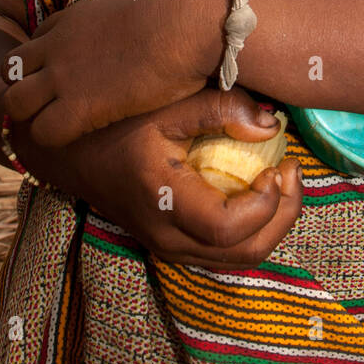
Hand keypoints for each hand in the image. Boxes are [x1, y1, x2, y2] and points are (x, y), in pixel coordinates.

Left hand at [0, 0, 210, 147]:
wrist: (190, 21)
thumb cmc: (182, 11)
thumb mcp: (137, 6)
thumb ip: (122, 21)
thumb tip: (146, 29)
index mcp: (72, 18)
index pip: (36, 44)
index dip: (47, 66)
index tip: (70, 80)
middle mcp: (57, 45)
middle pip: (11, 72)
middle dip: (27, 90)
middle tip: (57, 107)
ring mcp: (62, 75)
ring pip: (14, 103)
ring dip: (34, 116)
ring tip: (67, 127)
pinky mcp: (79, 106)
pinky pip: (43, 132)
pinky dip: (57, 139)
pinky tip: (86, 138)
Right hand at [15, 85, 303, 268]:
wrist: (73, 152)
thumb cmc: (121, 121)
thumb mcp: (167, 104)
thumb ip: (219, 108)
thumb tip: (271, 124)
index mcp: (162, 200)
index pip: (227, 230)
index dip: (265, 205)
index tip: (277, 165)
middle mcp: (166, 236)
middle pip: (243, 254)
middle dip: (282, 216)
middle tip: (291, 171)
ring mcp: (169, 246)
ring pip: (239, 260)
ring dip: (272, 224)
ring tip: (281, 179)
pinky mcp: (174, 245)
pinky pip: (225, 252)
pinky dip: (253, 229)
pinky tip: (258, 191)